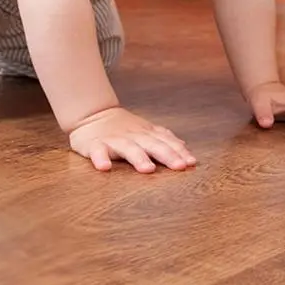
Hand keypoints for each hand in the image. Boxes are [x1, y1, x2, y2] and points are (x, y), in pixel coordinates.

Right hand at [68, 107, 196, 172]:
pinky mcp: (94, 144)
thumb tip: (184, 146)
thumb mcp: (146, 130)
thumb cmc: (123, 127)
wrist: (93, 115)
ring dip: (139, 158)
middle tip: (180, 166)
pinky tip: (104, 167)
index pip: (167, 142)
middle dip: (168, 155)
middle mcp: (134, 136)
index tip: (191, 163)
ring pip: (128, 148)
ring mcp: (115, 140)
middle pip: (153, 145)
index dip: (180, 152)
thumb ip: (163, 138)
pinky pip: (97, 151)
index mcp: (147, 133)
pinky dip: (100, 158)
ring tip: (148, 169)